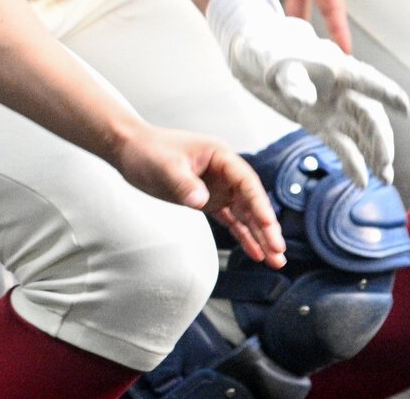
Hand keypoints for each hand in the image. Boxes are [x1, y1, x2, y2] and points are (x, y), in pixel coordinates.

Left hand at [114, 125, 286, 266]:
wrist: (130, 150)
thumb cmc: (148, 151)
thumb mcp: (165, 167)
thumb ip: (184, 184)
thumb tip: (200, 201)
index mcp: (220, 156)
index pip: (247, 182)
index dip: (260, 204)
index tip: (269, 225)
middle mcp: (224, 172)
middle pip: (252, 201)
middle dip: (266, 227)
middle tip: (278, 252)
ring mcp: (217, 187)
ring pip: (245, 213)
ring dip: (260, 235)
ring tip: (276, 260)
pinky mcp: (208, 199)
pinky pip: (231, 220)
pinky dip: (243, 236)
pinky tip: (255, 253)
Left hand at [207, 0, 409, 185]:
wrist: (255, 56)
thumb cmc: (269, 52)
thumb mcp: (277, 65)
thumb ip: (292, 83)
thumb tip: (305, 102)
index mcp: (337, 68)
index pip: (366, 81)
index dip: (386, 93)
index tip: (404, 108)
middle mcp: (342, 90)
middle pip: (369, 115)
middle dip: (380, 139)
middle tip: (385, 162)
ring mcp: (333, 109)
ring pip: (361, 133)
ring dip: (374, 154)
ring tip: (385, 179)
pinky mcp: (321, 125)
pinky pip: (342, 145)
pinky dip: (353, 163)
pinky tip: (361, 182)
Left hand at [239, 0, 368, 50]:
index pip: (332, 11)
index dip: (338, 35)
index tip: (343, 62)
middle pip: (296, 20)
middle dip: (295, 44)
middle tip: (291, 70)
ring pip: (267, 9)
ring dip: (262, 26)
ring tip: (256, 51)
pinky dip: (236, 1)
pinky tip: (230, 17)